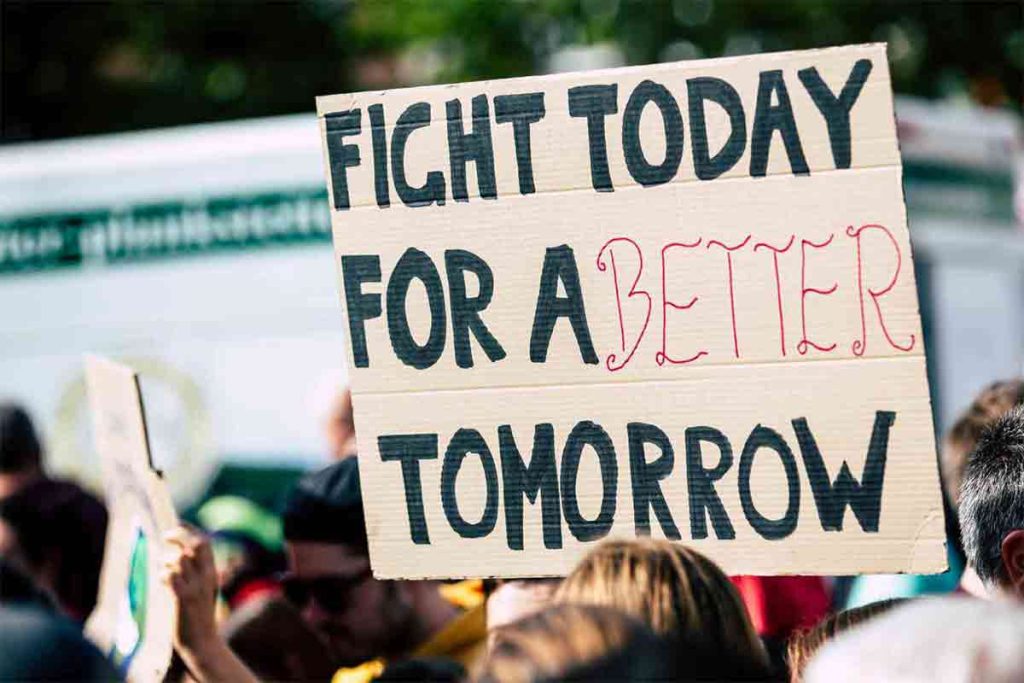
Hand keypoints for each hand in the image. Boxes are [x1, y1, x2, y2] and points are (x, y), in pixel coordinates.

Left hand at [162, 525, 218, 652]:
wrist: (202, 642)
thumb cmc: (198, 615)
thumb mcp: (203, 590)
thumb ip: (194, 572)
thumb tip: (176, 555)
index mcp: (211, 572)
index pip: (204, 542)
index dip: (190, 529)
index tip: (178, 524)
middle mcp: (206, 576)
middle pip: (195, 544)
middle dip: (179, 535)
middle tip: (165, 536)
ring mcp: (196, 586)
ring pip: (179, 559)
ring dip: (166, 559)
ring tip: (162, 568)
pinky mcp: (183, 598)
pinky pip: (170, 576)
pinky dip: (163, 575)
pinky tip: (162, 582)